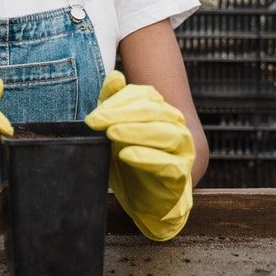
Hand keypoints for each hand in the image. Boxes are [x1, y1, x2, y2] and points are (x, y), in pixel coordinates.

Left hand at [85, 71, 194, 240]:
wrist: (144, 199)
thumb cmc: (129, 159)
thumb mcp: (114, 129)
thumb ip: (113, 103)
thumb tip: (115, 75)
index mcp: (161, 110)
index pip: (144, 95)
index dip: (118, 101)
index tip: (93, 115)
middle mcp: (176, 125)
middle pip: (154, 111)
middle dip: (122, 114)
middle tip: (96, 121)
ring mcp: (182, 150)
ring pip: (167, 134)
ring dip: (136, 131)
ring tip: (112, 133)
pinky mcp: (181, 175)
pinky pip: (169, 164)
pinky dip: (147, 157)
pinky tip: (126, 154)